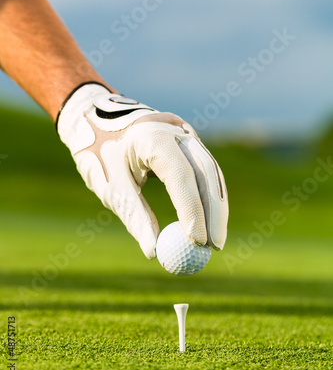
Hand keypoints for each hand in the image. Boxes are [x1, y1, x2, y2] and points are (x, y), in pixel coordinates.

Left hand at [57, 83, 228, 258]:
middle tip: (214, 247)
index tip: (198, 241)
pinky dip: (207, 194)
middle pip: (206, 172)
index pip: (180, 175)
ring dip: (216, 206)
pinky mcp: (188, 140)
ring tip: (215, 240)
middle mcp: (175, 129)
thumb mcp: (111, 188)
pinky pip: (204, 169)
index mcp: (151, 135)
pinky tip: (210, 219)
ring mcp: (185, 132)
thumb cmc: (97, 153)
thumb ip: (135, 217)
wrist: (93, 117)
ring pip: (210, 170)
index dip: (193, 210)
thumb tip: (154, 252)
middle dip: (214, 212)